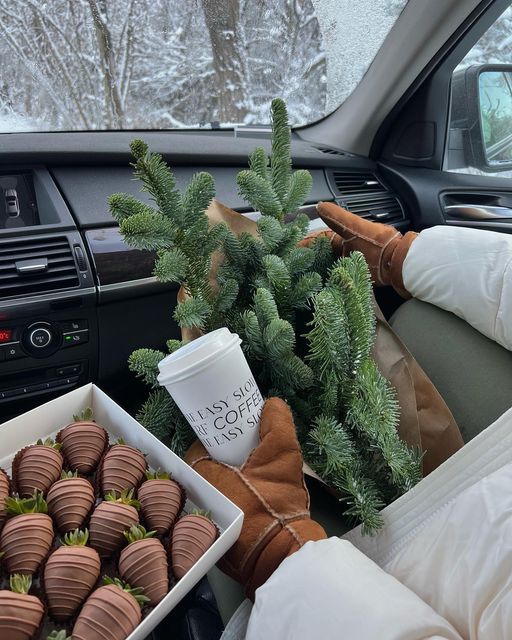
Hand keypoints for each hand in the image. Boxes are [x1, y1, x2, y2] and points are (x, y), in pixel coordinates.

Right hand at [185, 397, 325, 599]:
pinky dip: (240, 480)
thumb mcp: (214, 482)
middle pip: (261, 434)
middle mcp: (288, 460)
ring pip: (256, 459)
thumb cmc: (251, 514)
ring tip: (210, 464)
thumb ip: (201, 461)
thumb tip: (196, 453)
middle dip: (236, 435)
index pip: (274, 409)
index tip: (232, 408)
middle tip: (212, 438)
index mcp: (280, 446)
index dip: (253, 404)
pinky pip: (255, 481)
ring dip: (236, 460)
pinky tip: (219, 488)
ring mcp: (286, 483)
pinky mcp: (279, 504)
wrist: (274, 561)